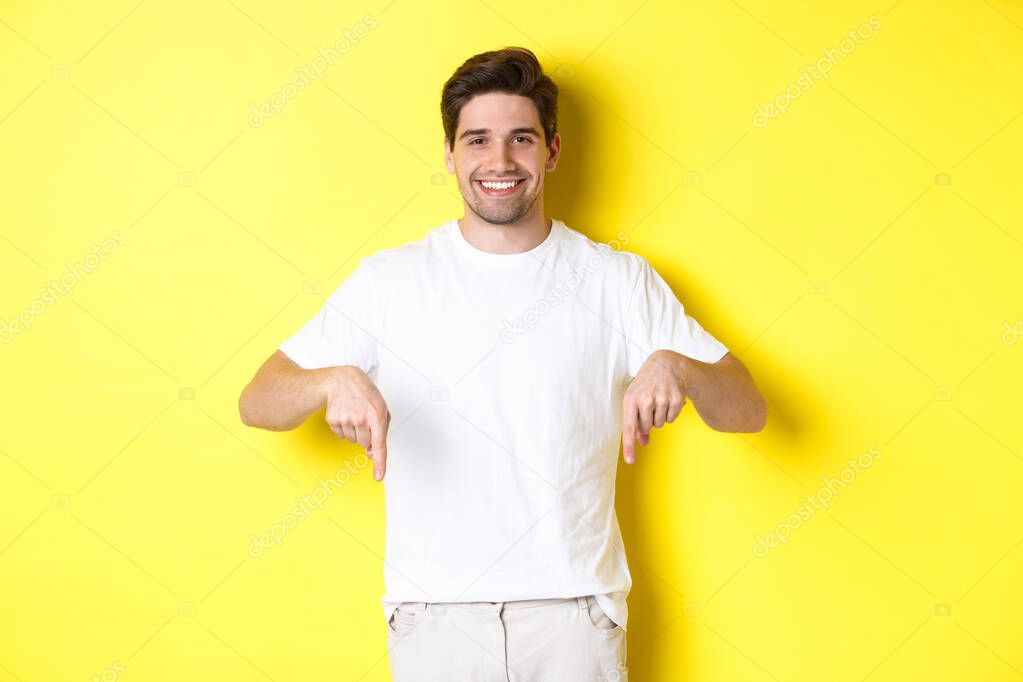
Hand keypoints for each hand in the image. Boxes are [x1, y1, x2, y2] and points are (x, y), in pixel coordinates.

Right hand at [324, 366, 390, 480]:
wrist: (342, 380)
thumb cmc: (365, 394)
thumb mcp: (381, 407)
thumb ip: (382, 431)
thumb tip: (372, 453)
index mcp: (377, 415)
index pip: (380, 444)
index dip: (380, 463)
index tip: (379, 477)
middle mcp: (361, 419)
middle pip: (365, 444)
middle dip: (366, 435)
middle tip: (363, 418)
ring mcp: (346, 419)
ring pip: (353, 441)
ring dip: (355, 431)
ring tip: (354, 413)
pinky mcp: (333, 420)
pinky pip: (341, 435)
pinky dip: (344, 428)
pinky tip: (345, 414)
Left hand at [621, 351, 687, 463]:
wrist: (666, 364)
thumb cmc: (646, 384)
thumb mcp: (635, 399)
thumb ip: (636, 422)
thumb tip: (642, 443)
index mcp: (631, 399)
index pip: (629, 426)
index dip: (629, 445)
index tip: (631, 461)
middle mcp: (646, 399)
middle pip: (646, 427)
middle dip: (648, 421)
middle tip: (649, 406)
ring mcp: (662, 399)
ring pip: (660, 424)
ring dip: (659, 417)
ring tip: (659, 400)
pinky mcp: (677, 399)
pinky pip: (672, 419)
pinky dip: (670, 413)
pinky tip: (668, 400)